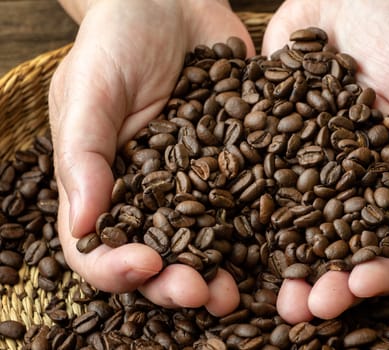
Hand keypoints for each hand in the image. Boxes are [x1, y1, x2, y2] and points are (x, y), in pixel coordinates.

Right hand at [49, 0, 253, 315]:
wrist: (171, 5)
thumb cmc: (118, 42)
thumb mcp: (91, 90)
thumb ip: (84, 153)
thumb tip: (85, 224)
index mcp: (106, 187)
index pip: (98, 249)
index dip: (116, 269)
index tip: (145, 265)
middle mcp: (154, 197)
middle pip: (159, 259)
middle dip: (178, 283)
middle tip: (202, 294)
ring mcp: (199, 186)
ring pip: (209, 243)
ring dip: (223, 272)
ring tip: (238, 291)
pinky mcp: (238, 167)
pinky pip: (251, 204)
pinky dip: (265, 230)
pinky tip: (283, 244)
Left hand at [262, 0, 388, 322]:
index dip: (381, 270)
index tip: (360, 286)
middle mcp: (348, 182)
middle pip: (336, 247)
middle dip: (322, 281)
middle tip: (303, 310)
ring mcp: (306, 166)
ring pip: (291, 228)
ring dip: (277, 264)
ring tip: (264, 293)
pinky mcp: (267, 142)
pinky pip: (254, 182)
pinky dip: (241, 213)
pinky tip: (225, 238)